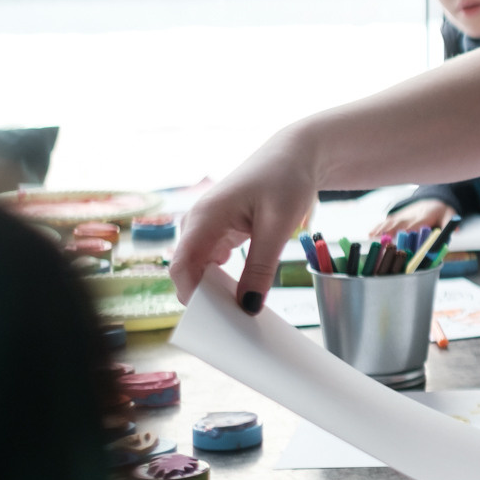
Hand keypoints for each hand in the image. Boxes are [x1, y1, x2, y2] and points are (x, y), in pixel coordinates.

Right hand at [169, 127, 320, 311]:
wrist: (297, 154)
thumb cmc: (287, 180)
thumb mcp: (279, 227)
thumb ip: (261, 267)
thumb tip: (248, 306)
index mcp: (205, 217)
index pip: (182, 265)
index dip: (191, 295)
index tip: (214, 321)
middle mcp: (199, 222)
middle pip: (188, 270)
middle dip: (204, 298)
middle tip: (231, 325)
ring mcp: (208, 226)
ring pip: (201, 268)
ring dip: (215, 290)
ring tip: (239, 314)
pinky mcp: (222, 230)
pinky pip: (215, 261)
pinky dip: (226, 279)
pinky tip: (243, 293)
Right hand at [371, 199, 455, 240]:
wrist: (434, 200)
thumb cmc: (443, 211)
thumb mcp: (450, 215)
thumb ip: (451, 223)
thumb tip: (457, 230)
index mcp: (425, 216)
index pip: (416, 223)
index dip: (410, 229)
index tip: (403, 235)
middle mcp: (412, 215)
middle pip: (400, 223)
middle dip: (391, 230)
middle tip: (383, 239)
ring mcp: (403, 215)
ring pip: (391, 222)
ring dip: (382, 228)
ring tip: (372, 236)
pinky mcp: (398, 217)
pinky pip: (387, 222)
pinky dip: (378, 226)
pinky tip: (370, 233)